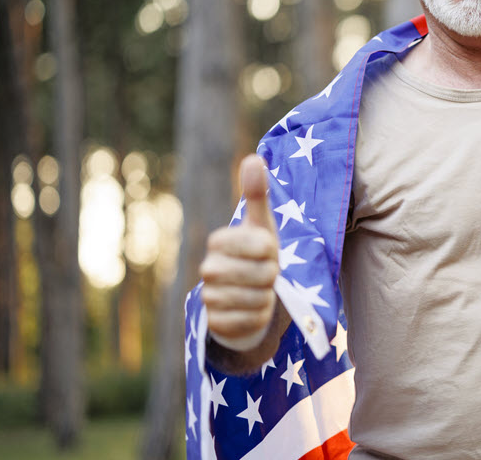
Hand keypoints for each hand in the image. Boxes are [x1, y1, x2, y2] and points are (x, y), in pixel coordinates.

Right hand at [200, 155, 279, 352]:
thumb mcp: (261, 226)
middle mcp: (209, 269)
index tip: (268, 251)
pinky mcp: (215, 324)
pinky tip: (254, 311)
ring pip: (255, 299)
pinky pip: (249, 321)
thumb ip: (256, 194)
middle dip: (272, 275)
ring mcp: (209, 297)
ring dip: (267, 297)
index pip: (259, 244)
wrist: (250, 298)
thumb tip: (253, 158)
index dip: (271, 250)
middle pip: (260, 274)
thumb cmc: (258, 256)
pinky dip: (259, 317)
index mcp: (219, 242)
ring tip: (261, 291)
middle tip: (267, 274)